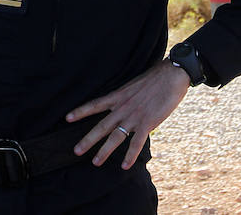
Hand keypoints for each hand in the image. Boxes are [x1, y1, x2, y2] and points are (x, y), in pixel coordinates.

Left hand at [65, 59, 189, 169]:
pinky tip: (124, 166)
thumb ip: (126, 96)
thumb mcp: (134, 85)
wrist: (172, 74)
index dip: (81, 111)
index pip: (95, 104)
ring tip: (95, 162)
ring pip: (115, 137)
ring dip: (104, 151)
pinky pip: (136, 143)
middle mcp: (123, 107)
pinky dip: (130, 156)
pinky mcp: (148, 123)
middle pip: (101, 126)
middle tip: (76, 151)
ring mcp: (134, 116)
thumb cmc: (155, 77)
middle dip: (88, 140)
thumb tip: (121, 103)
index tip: (68, 118)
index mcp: (119, 96)